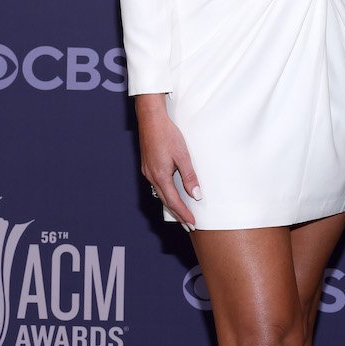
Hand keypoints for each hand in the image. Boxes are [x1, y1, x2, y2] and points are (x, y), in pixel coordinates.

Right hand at [135, 93, 199, 230]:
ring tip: (182, 214)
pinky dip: (166, 194)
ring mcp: (148, 171)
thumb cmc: (168, 135)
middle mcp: (151, 177)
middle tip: (189, 226)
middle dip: (178, 214)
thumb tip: (196, 195)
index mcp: (160, 176)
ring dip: (172, 205)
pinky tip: (171, 194)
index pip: (174, 202)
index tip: (193, 224)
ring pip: (161, 194)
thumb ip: (189, 176)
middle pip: (166, 201)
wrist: (151, 119)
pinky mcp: (148, 166)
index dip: (184, 214)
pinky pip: (157, 186)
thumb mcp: (183, 155)